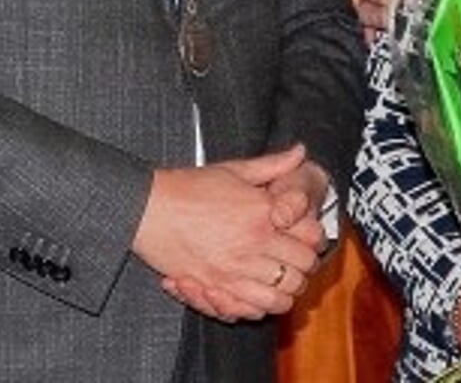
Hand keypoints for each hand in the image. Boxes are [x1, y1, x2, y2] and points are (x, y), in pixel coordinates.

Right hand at [136, 144, 321, 320]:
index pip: (311, 238)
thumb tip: (300, 151)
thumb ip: (273, 164)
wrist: (147, 208)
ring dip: (285, 292)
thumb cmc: (188, 187)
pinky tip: (256, 294)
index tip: (307, 239)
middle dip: (304, 268)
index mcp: (264, 214)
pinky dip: (258, 307)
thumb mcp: (235, 170)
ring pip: (280, 297)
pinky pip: (250, 310)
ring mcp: (233, 269)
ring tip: (279, 282)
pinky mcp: (212, 286)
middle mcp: (253, 244)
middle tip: (296, 263)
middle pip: (301, 271)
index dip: (314, 240)